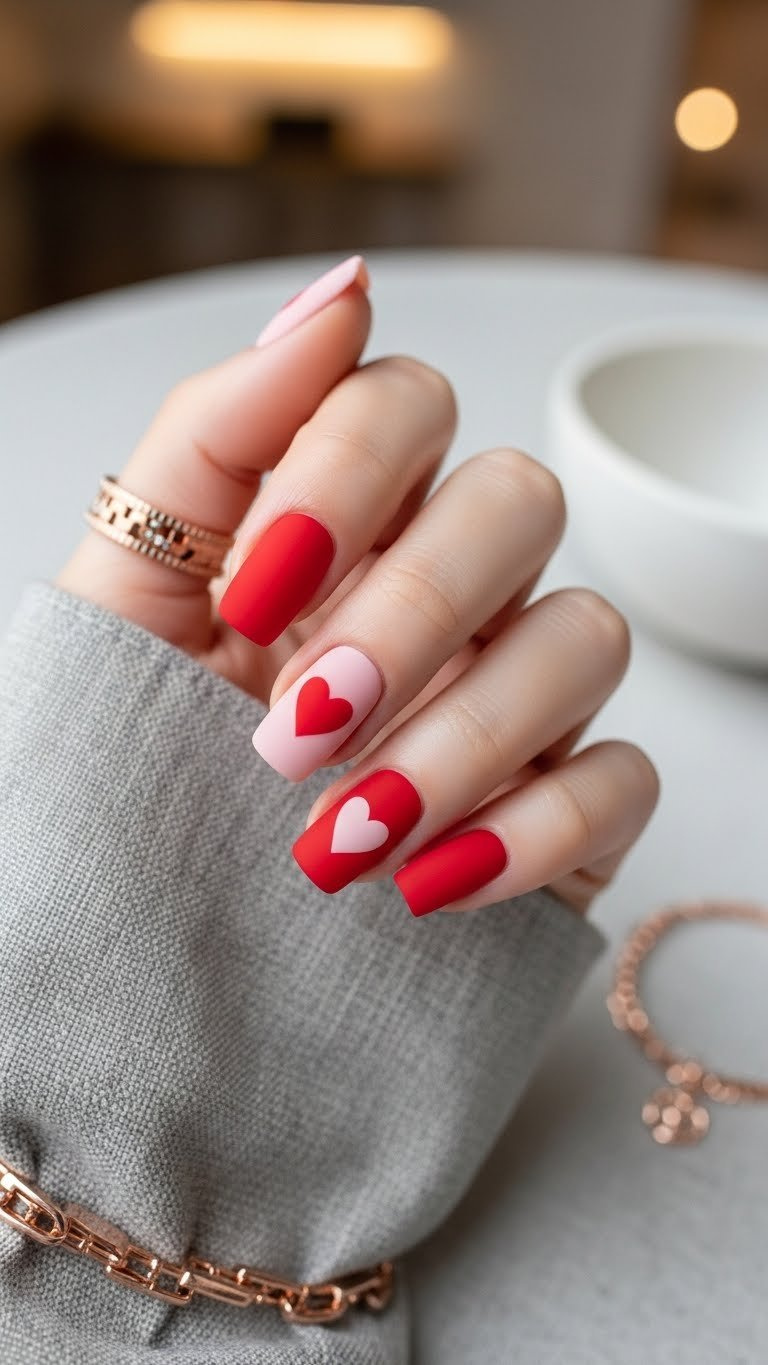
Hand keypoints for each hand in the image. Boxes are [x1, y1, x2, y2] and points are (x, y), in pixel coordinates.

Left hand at [57, 255, 657, 916]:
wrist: (154, 912)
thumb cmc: (140, 738)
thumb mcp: (132, 585)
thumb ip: (217, 431)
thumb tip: (337, 292)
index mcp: (346, 512)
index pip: (405, 401)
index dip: (344, 475)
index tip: (252, 592)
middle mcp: (450, 580)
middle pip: (518, 502)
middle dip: (408, 615)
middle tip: (291, 732)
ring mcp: (520, 685)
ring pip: (586, 635)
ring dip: (463, 736)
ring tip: (336, 838)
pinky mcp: (567, 799)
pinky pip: (620, 779)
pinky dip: (531, 831)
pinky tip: (425, 883)